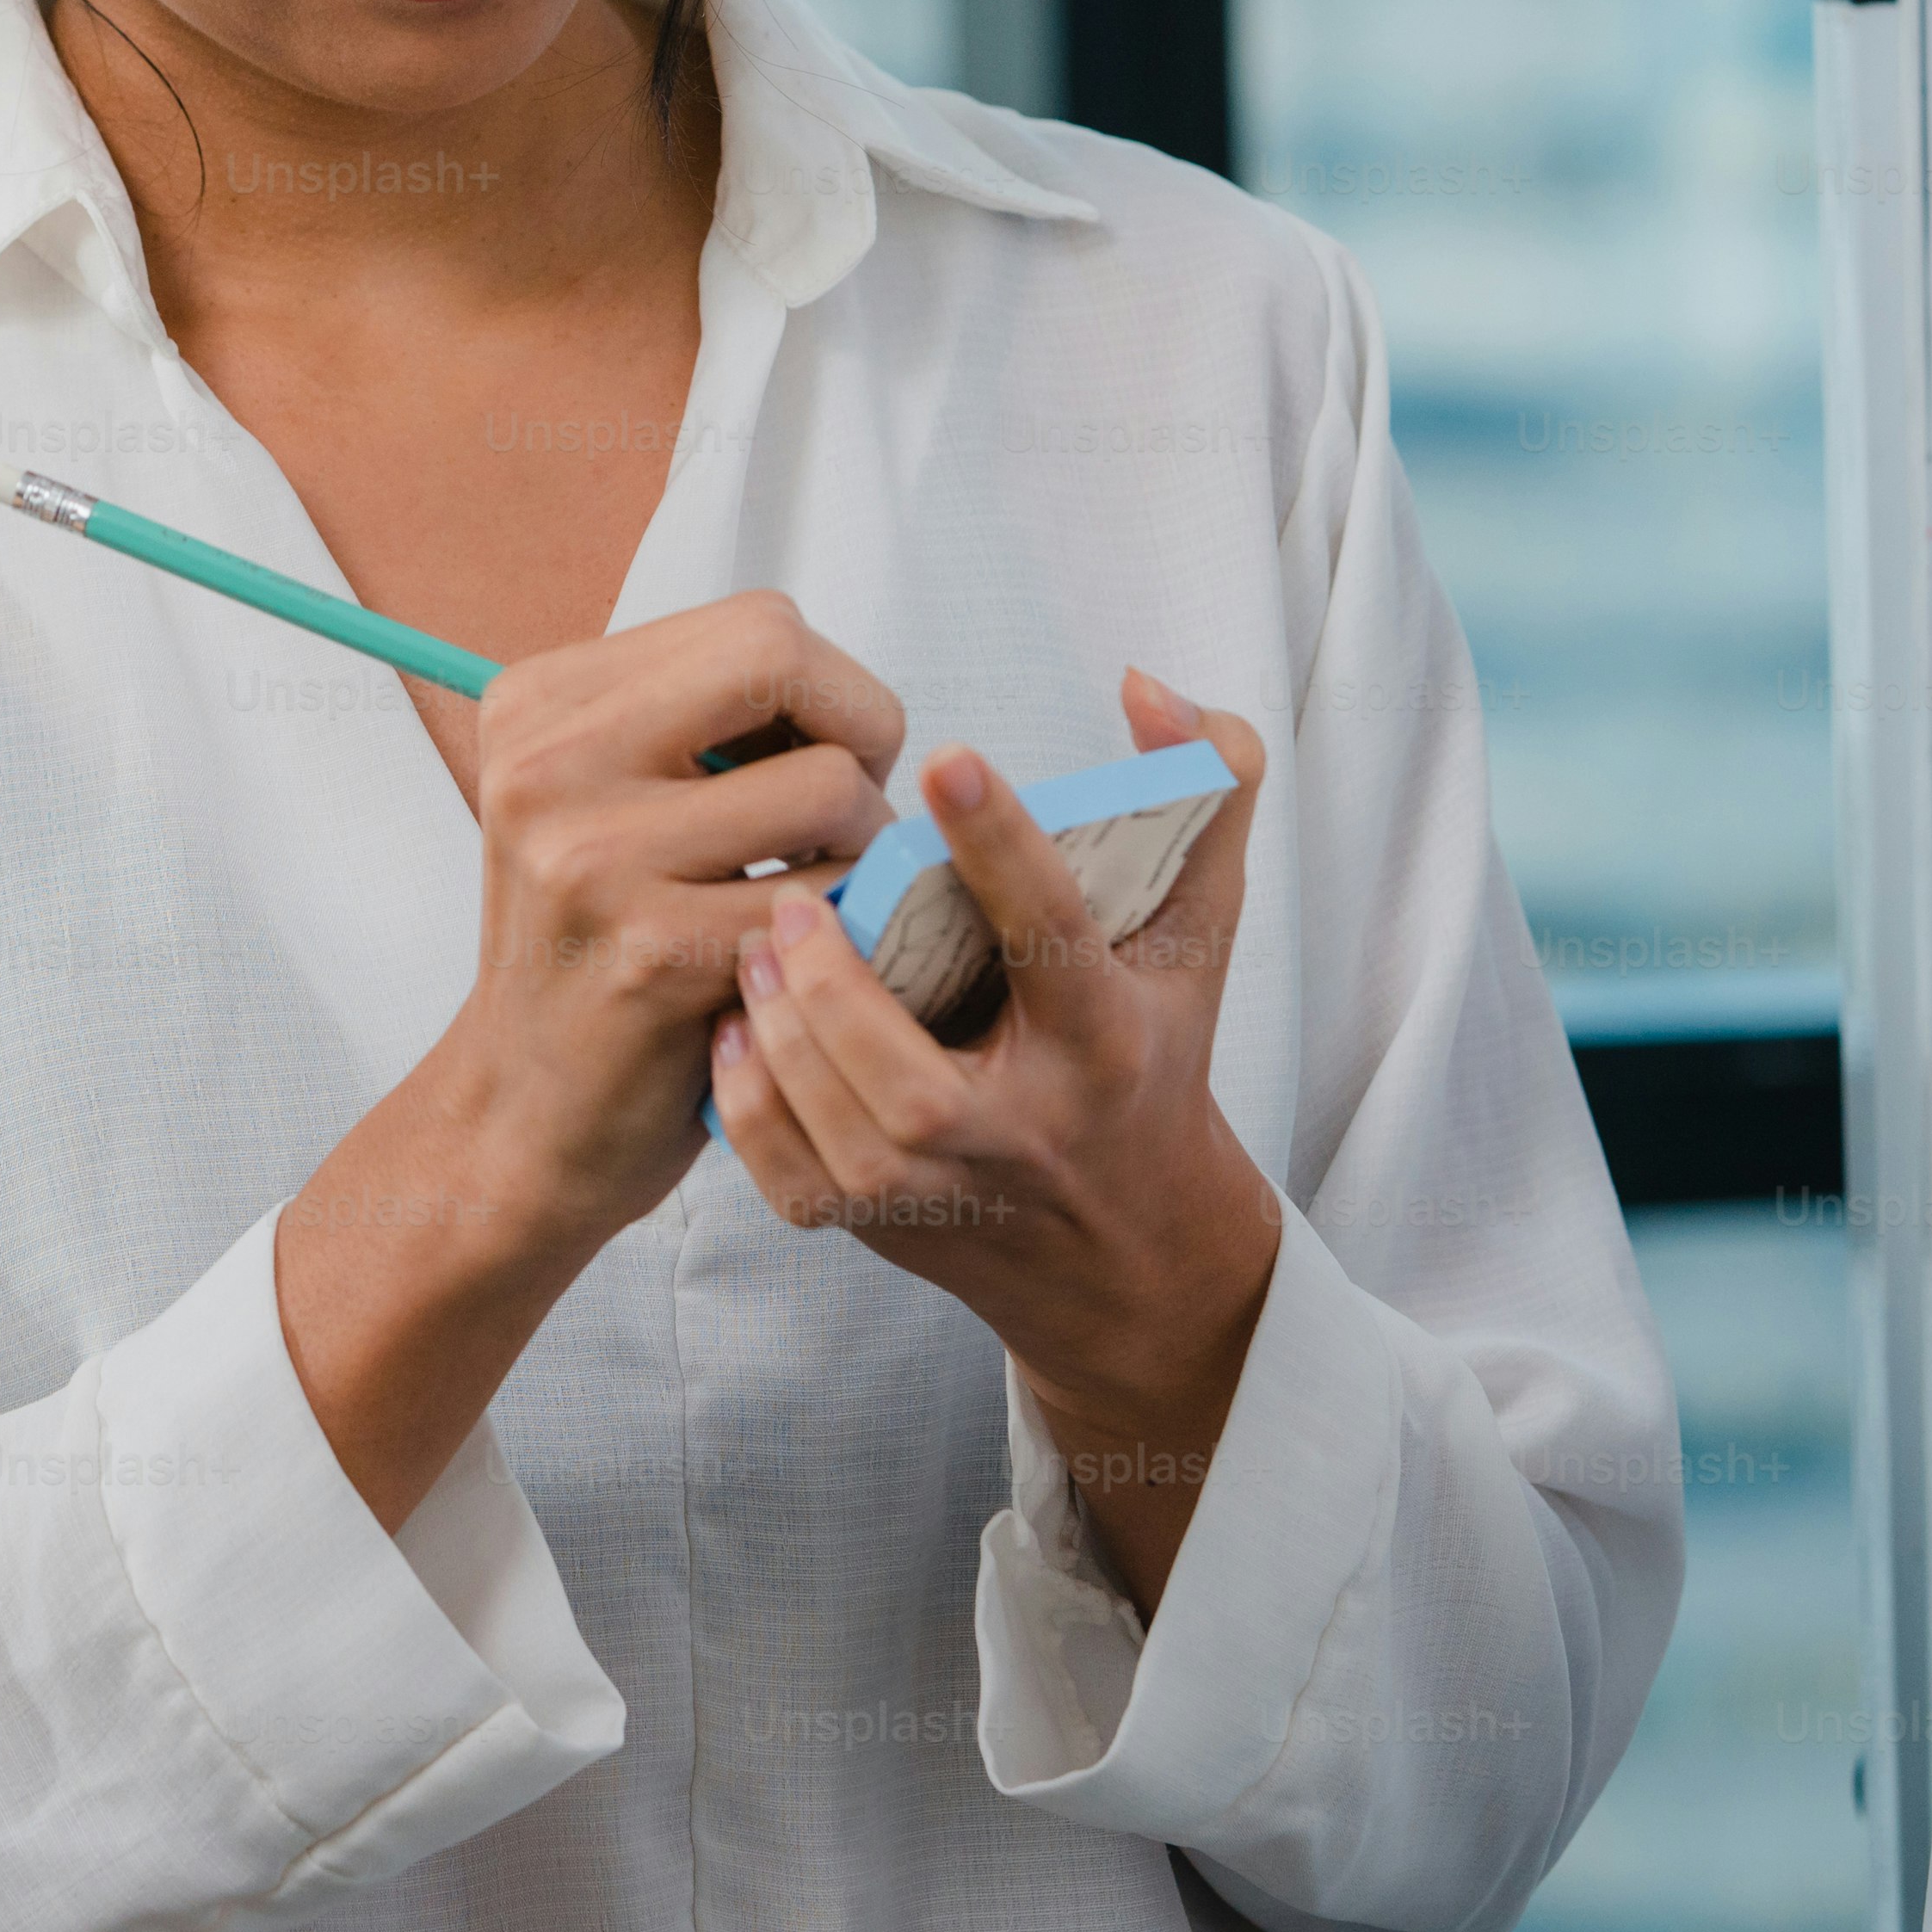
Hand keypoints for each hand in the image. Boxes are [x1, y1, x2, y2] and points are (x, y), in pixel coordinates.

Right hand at [431, 591, 905, 1242]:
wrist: (527, 1114)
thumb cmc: (601, 946)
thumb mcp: (602, 800)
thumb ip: (696, 723)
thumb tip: (839, 689)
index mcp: (538, 702)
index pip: (756, 624)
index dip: (825, 692)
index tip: (807, 766)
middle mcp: (548, 762)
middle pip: (784, 662)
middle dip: (861, 736)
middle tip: (839, 818)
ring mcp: (592, 857)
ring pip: (829, 785)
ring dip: (861, 850)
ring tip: (813, 899)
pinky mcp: (652, 953)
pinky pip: (824, 898)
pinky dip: (841, 931)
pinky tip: (794, 963)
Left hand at [710, 668, 1283, 1609]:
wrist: (1131, 1247)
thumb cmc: (1150, 1049)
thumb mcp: (1194, 926)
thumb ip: (1198, 792)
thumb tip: (1147, 683)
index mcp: (1110, 1041)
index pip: (1059, 941)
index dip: (1004, 847)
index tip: (946, 756)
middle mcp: (1030, 1132)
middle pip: (924, 1096)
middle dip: (845, 1000)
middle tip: (793, 901)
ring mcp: (951, 1196)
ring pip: (849, 1147)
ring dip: (786, 1046)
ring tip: (752, 953)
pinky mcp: (883, 1231)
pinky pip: (796, 1186)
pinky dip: (751, 1112)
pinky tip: (734, 1028)